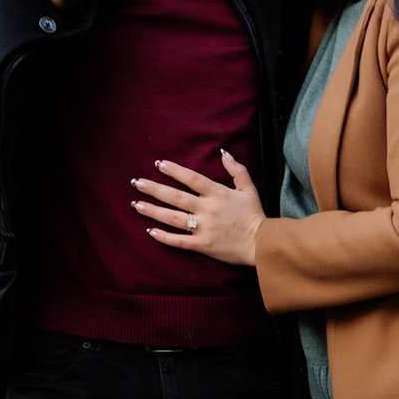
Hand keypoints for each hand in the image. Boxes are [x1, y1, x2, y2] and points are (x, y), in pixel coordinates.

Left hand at [132, 151, 264, 265]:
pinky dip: (164, 237)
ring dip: (153, 211)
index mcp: (217, 193)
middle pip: (175, 197)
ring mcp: (204, 228)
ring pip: (173, 218)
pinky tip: (151, 231)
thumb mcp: (248, 188)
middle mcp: (207, 209)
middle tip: (137, 183)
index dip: (174, 170)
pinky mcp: (203, 245)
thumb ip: (236, 169)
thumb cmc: (254, 215)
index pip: (191, 178)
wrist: (261, 243)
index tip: (158, 164)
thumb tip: (224, 153)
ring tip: (137, 205)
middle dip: (154, 189)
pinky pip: (179, 241)